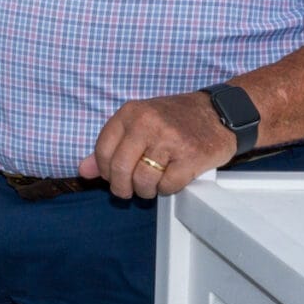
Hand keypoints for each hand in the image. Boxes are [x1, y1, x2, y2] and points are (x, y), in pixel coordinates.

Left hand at [82, 92, 237, 198]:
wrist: (219, 113)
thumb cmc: (175, 119)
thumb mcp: (138, 123)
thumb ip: (110, 146)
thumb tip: (84, 170)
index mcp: (131, 113)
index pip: (103, 151)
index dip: (105, 171)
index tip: (113, 176)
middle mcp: (148, 123)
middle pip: (120, 169)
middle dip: (122, 187)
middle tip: (129, 190)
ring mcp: (170, 139)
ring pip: (143, 181)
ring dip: (145, 190)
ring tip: (152, 185)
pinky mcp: (191, 156)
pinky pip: (168, 186)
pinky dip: (167, 189)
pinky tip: (171, 179)